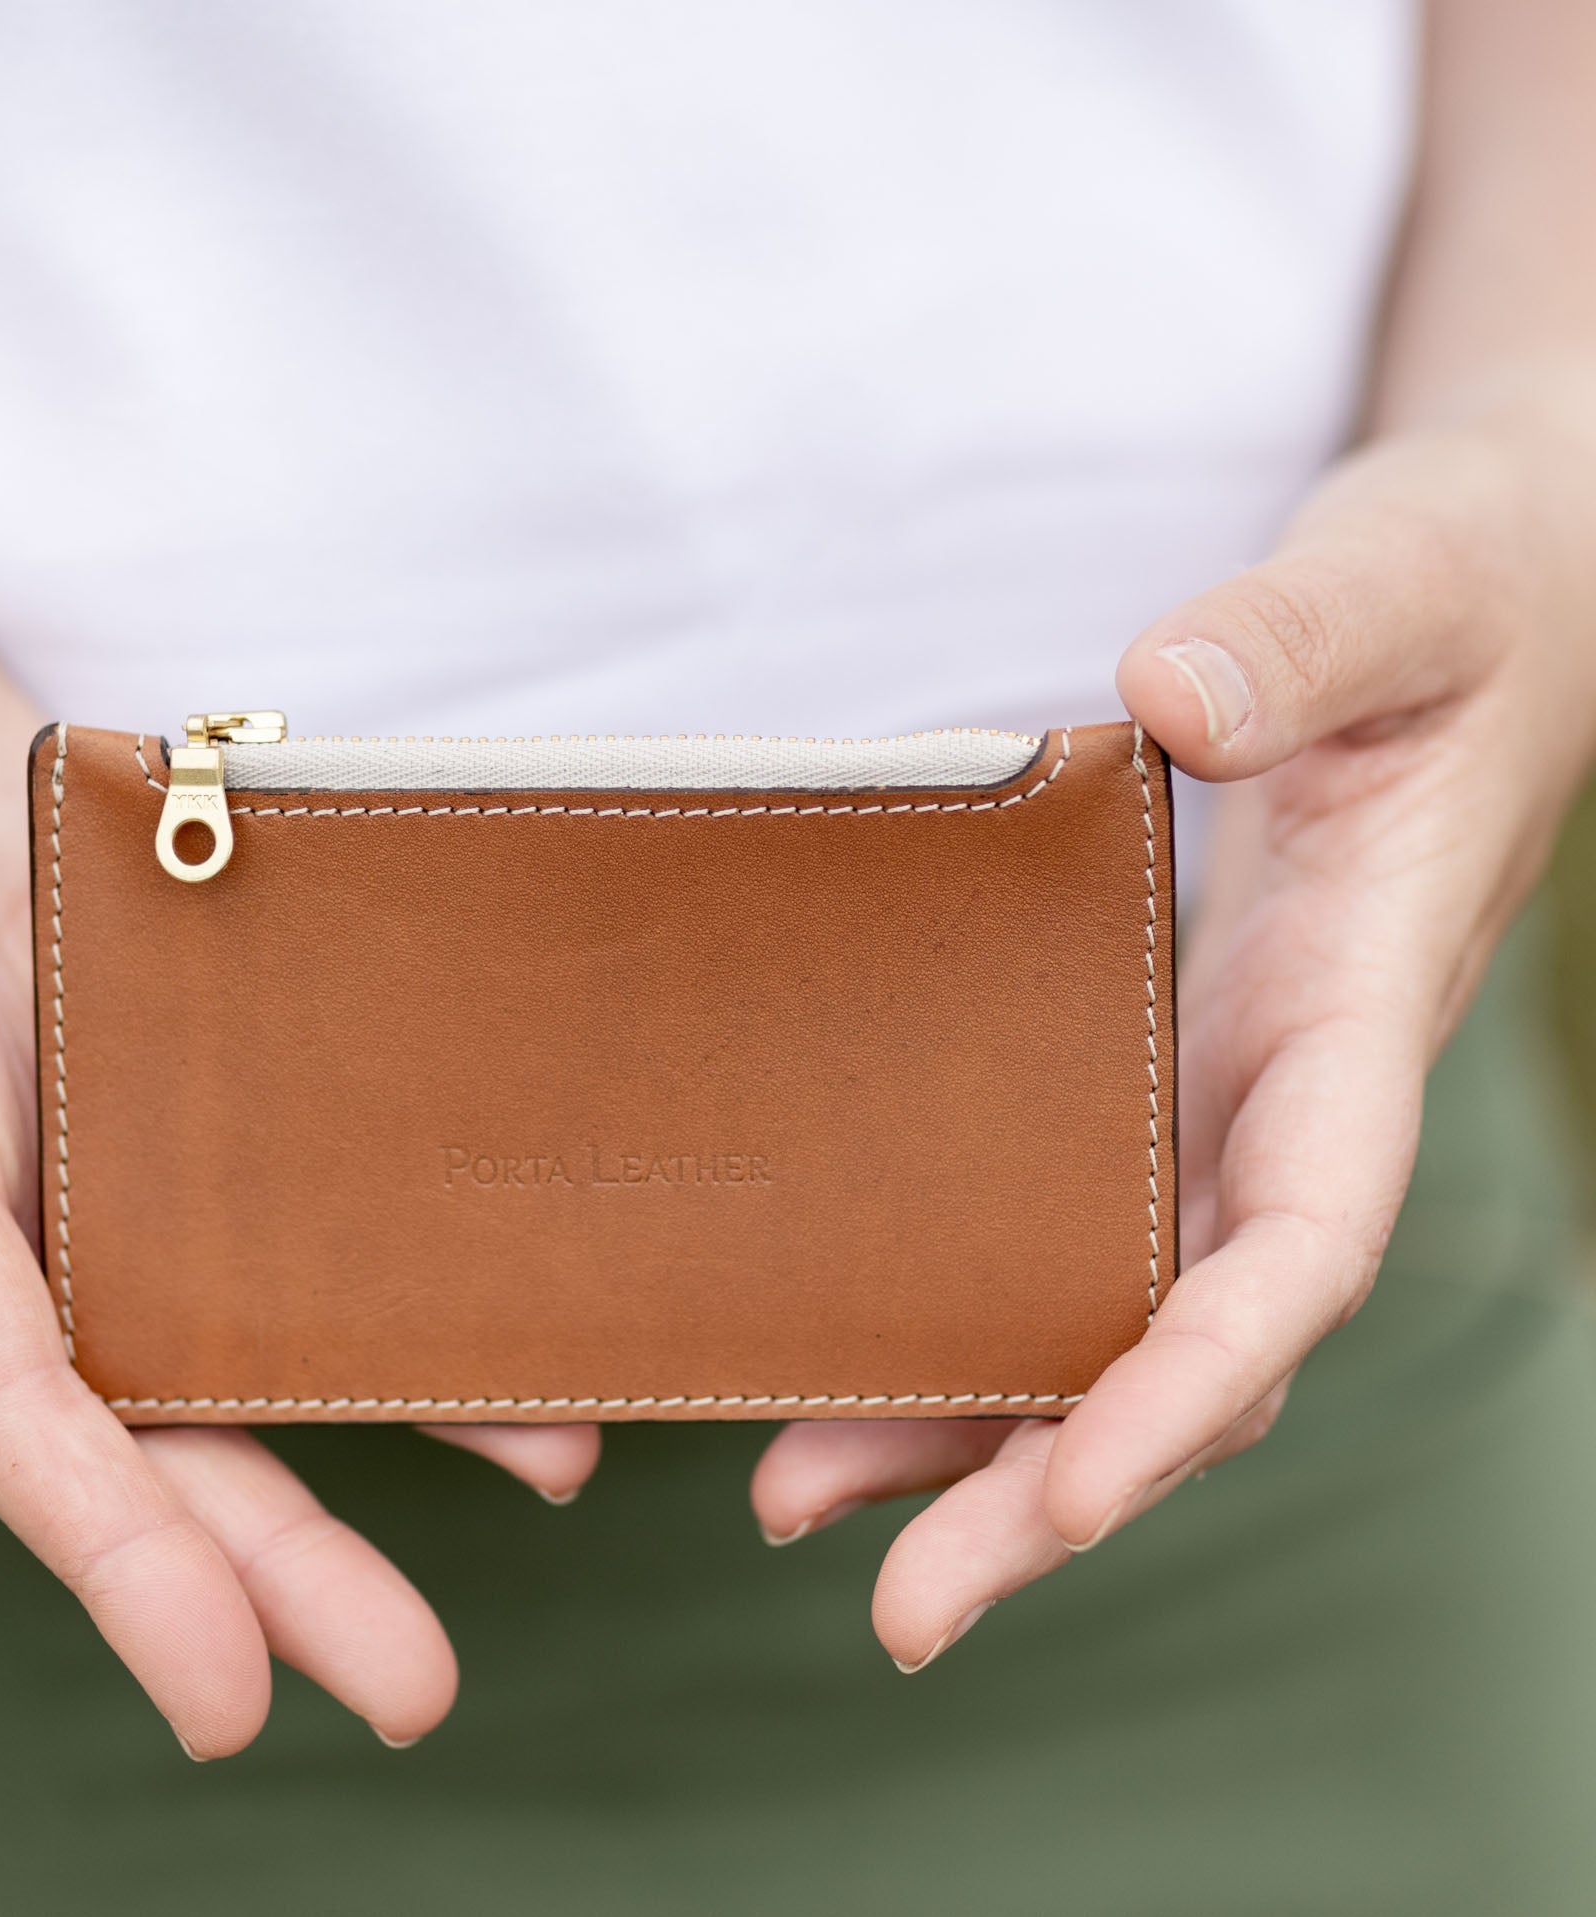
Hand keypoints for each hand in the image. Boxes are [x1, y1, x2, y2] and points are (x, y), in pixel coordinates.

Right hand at [0, 409, 597, 1754]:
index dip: (107, 1542)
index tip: (227, 1690)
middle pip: (141, 1377)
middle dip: (264, 1540)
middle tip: (412, 1683)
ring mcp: (87, 1047)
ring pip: (236, 1258)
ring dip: (370, 1375)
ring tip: (547, 1464)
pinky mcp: (161, 961)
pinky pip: (283, 1102)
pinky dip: (373, 1182)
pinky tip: (482, 1230)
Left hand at [750, 398, 1595, 1667]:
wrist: (1458, 608)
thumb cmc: (1451, 597)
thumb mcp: (1396, 590)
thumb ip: (1299, 642)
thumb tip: (1170, 704)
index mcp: (1359, 1018)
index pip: (1302, 1247)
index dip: (1202, 1377)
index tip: (1083, 1482)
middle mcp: (1286, 1097)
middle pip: (1188, 1350)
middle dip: (1056, 1485)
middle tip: (901, 1604)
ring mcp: (1214, 1096)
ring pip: (1106, 1314)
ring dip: (976, 1430)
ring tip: (802, 1503)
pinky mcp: (1148, 1066)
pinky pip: (1059, 1221)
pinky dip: (966, 1307)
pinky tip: (844, 1355)